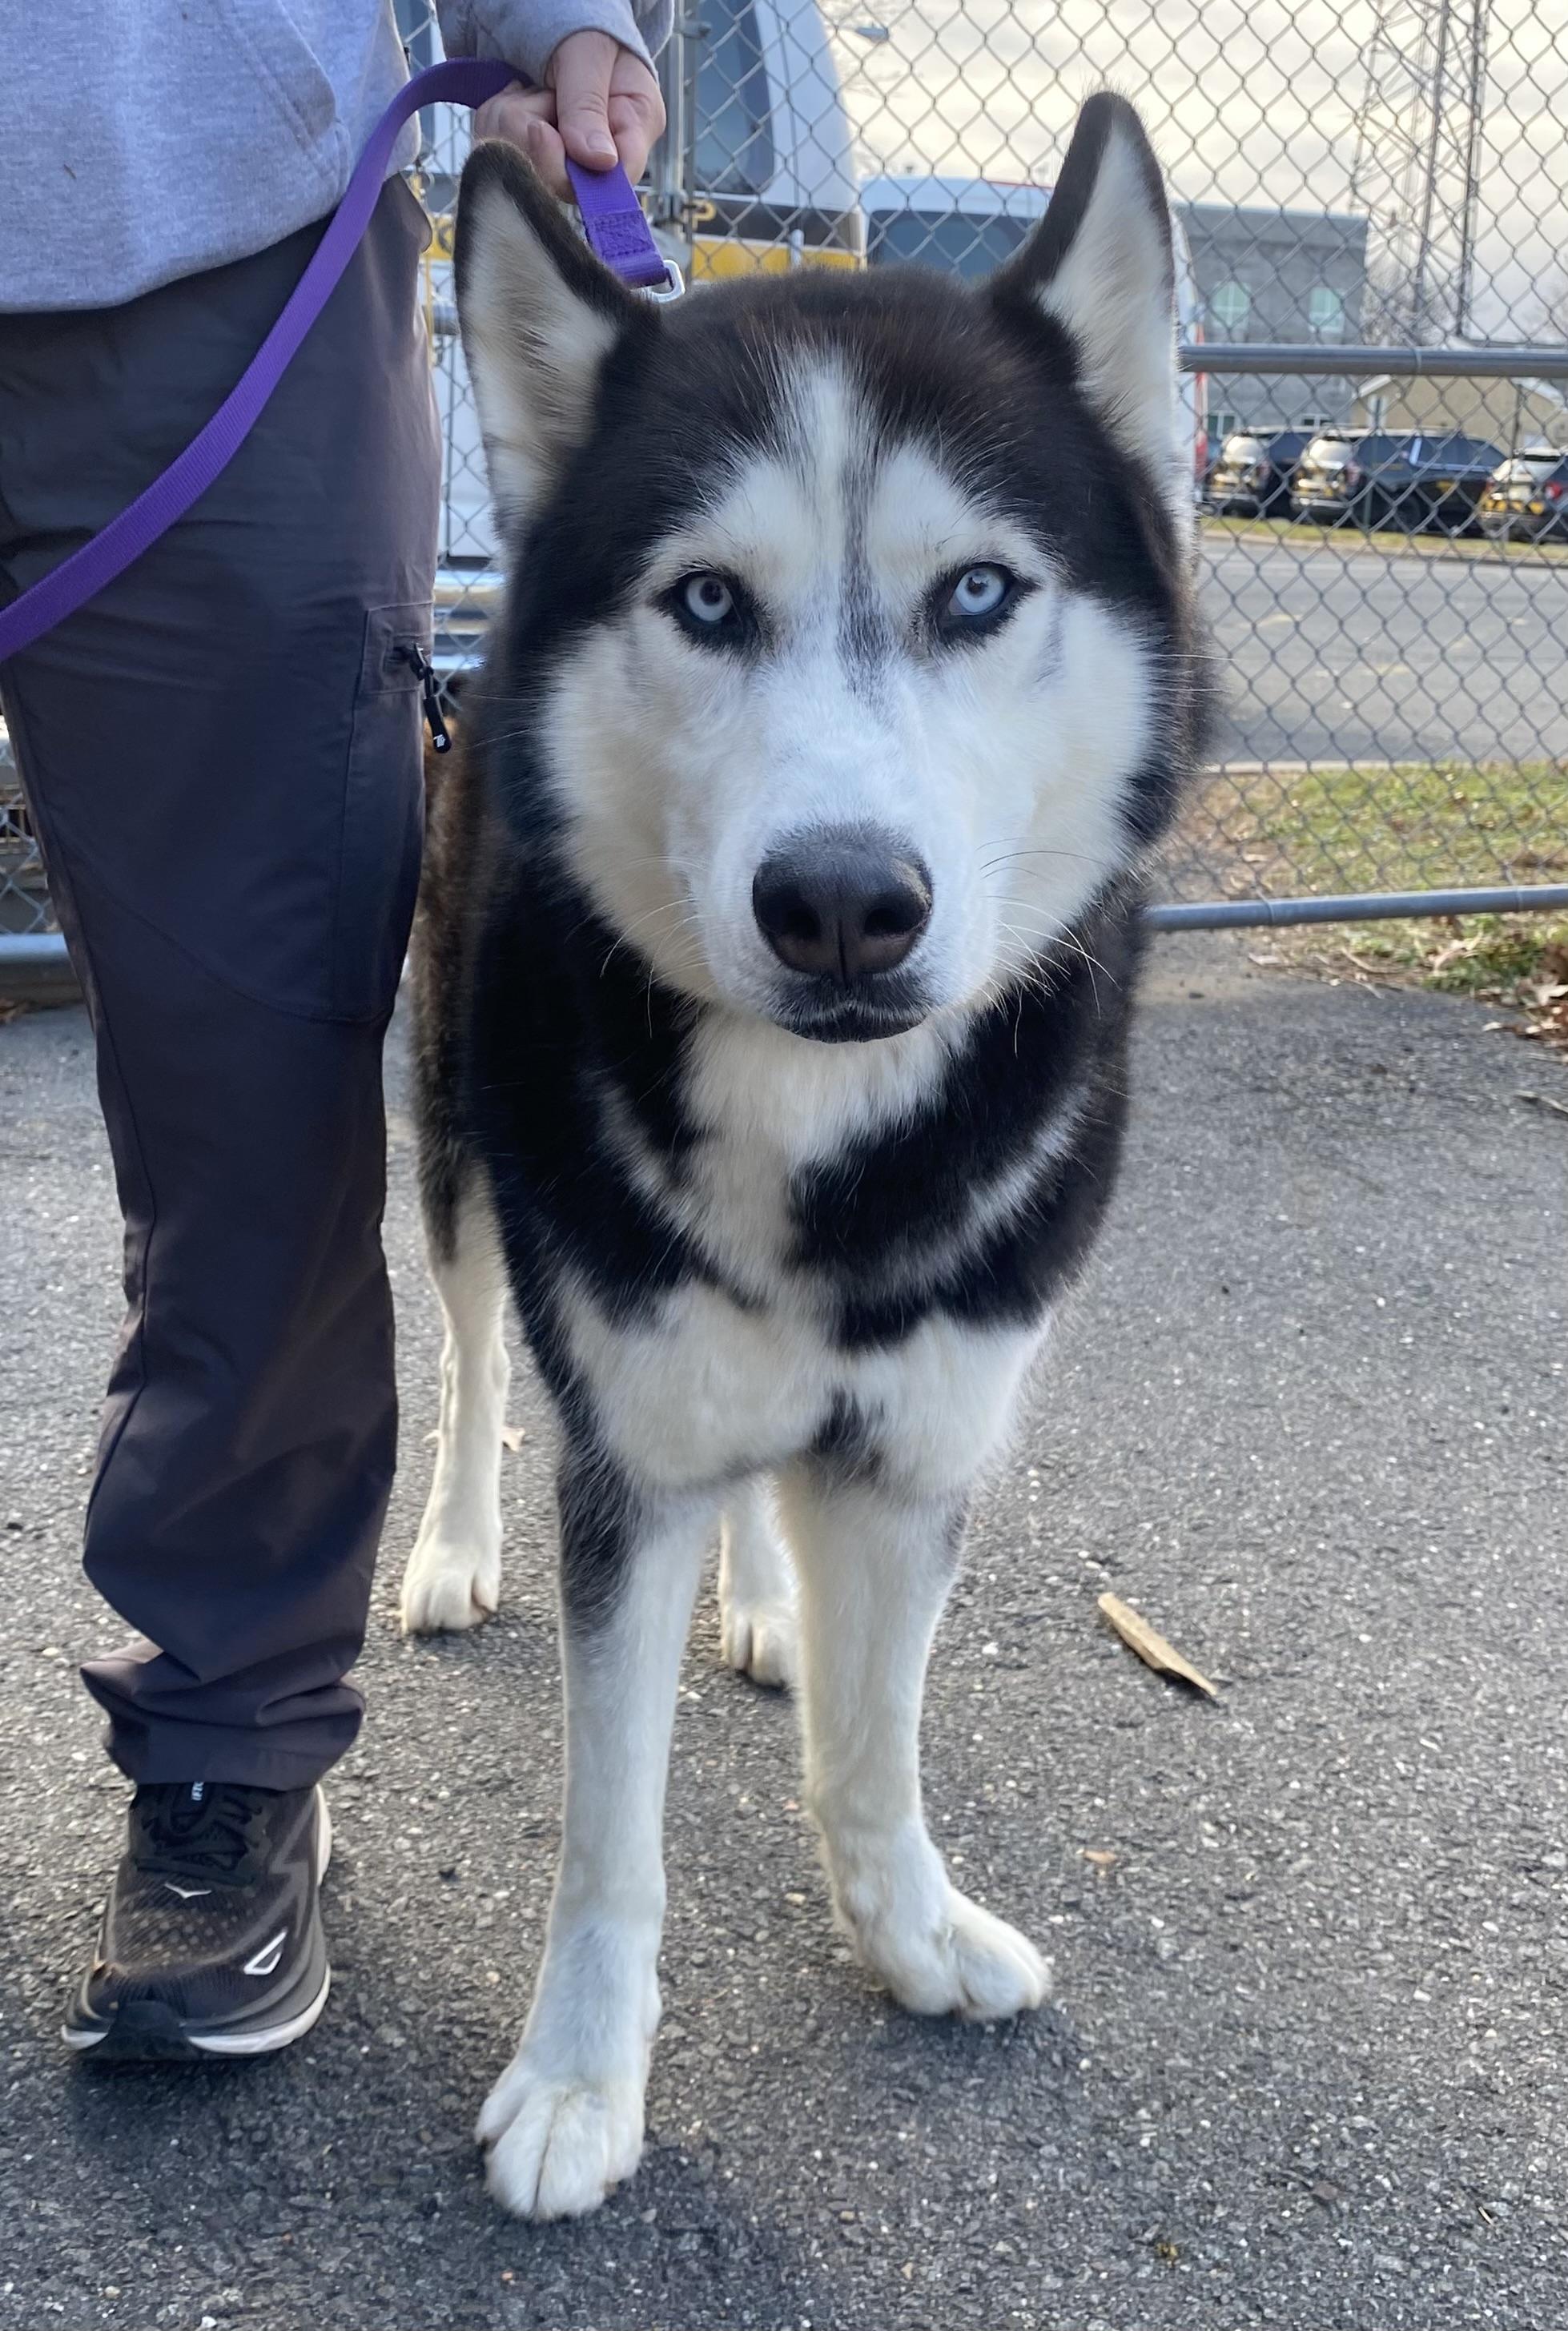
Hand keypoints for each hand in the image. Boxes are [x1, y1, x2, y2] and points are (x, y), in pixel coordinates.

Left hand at [473, 31, 664, 195]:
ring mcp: (567, 157)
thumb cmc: (583, 20)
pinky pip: (504, 154)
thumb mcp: (587, 53)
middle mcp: (603, 153)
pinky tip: (513, 96)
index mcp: (633, 128)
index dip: (573, 171)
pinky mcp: (535, 153)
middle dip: (532, 137)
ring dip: (512, 122)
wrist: (556, 9)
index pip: (613, 182)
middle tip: (529, 94)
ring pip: (528, 169)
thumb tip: (599, 162)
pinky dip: (497, 121)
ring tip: (525, 87)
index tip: (540, 131)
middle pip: (563, 183)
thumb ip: (589, 105)